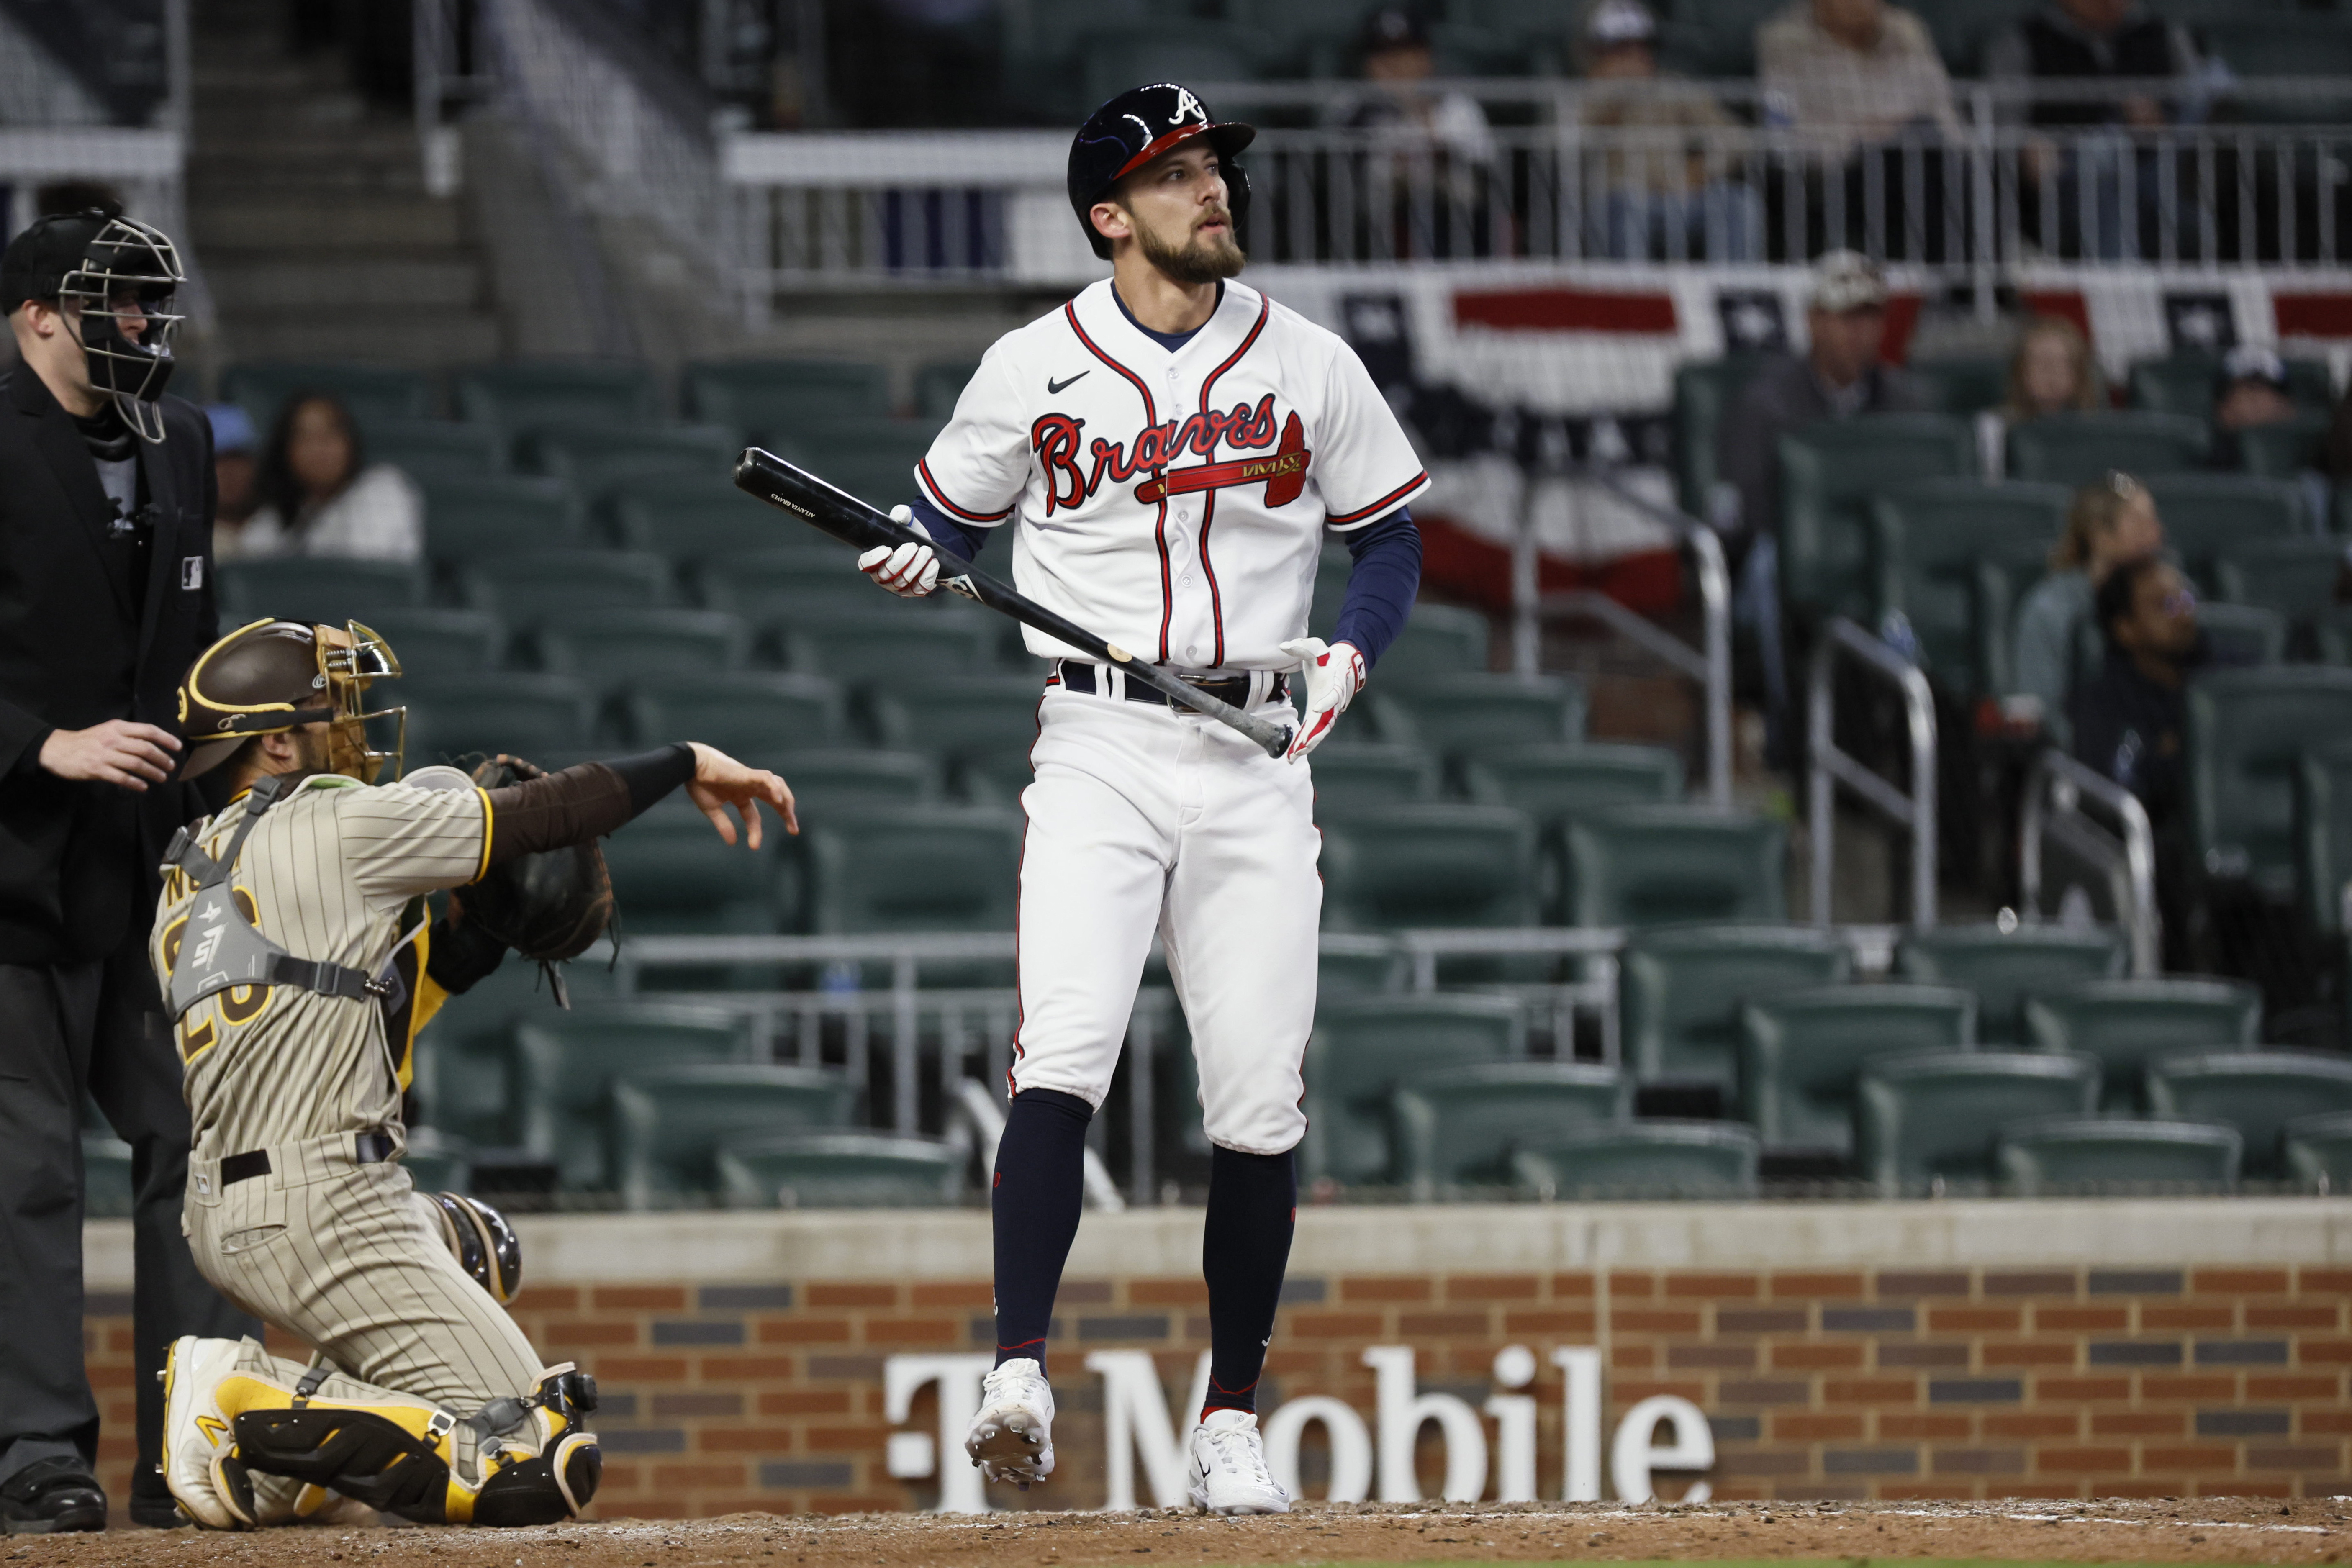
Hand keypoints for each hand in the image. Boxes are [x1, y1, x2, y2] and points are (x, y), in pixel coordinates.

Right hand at [37, 720, 182, 791]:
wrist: (57, 749)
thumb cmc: (86, 741)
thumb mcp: (107, 730)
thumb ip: (127, 735)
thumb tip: (153, 743)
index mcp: (117, 727)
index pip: (148, 731)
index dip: (166, 739)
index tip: (178, 747)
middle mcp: (113, 739)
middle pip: (145, 749)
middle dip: (162, 759)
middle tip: (171, 766)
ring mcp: (105, 755)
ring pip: (136, 764)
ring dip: (153, 772)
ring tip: (162, 778)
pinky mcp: (97, 769)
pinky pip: (122, 777)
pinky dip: (136, 783)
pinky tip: (143, 787)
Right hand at [683, 742, 797, 847]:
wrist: (690, 765)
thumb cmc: (698, 783)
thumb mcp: (712, 810)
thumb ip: (723, 825)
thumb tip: (732, 843)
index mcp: (740, 795)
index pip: (753, 815)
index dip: (755, 831)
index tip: (754, 846)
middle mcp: (748, 787)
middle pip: (774, 799)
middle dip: (786, 813)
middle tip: (793, 830)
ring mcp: (749, 779)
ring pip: (776, 785)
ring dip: (786, 799)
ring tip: (790, 814)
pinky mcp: (747, 773)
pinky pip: (766, 778)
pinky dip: (775, 788)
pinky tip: (779, 801)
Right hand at [858, 507, 939, 596]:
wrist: (926, 543)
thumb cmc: (908, 534)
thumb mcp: (905, 522)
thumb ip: (901, 515)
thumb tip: (902, 514)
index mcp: (873, 560)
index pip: (865, 564)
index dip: (874, 559)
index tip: (888, 549)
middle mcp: (882, 577)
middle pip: (885, 575)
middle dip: (902, 560)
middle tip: (914, 546)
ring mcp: (898, 587)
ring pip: (903, 582)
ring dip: (916, 566)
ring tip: (926, 551)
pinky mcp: (914, 591)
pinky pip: (919, 589)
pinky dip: (927, 575)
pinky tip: (933, 563)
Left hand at [1277, 637, 1364, 763]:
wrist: (1341, 667)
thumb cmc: (1326, 658)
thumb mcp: (1315, 647)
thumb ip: (1300, 646)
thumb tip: (1283, 646)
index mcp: (1334, 685)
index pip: (1333, 695)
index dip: (1327, 702)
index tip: (1318, 708)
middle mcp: (1333, 703)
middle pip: (1326, 722)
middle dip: (1314, 735)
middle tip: (1301, 747)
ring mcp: (1328, 712)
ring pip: (1320, 732)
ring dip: (1308, 745)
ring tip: (1293, 757)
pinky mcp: (1321, 718)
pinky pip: (1315, 733)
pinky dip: (1306, 744)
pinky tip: (1293, 754)